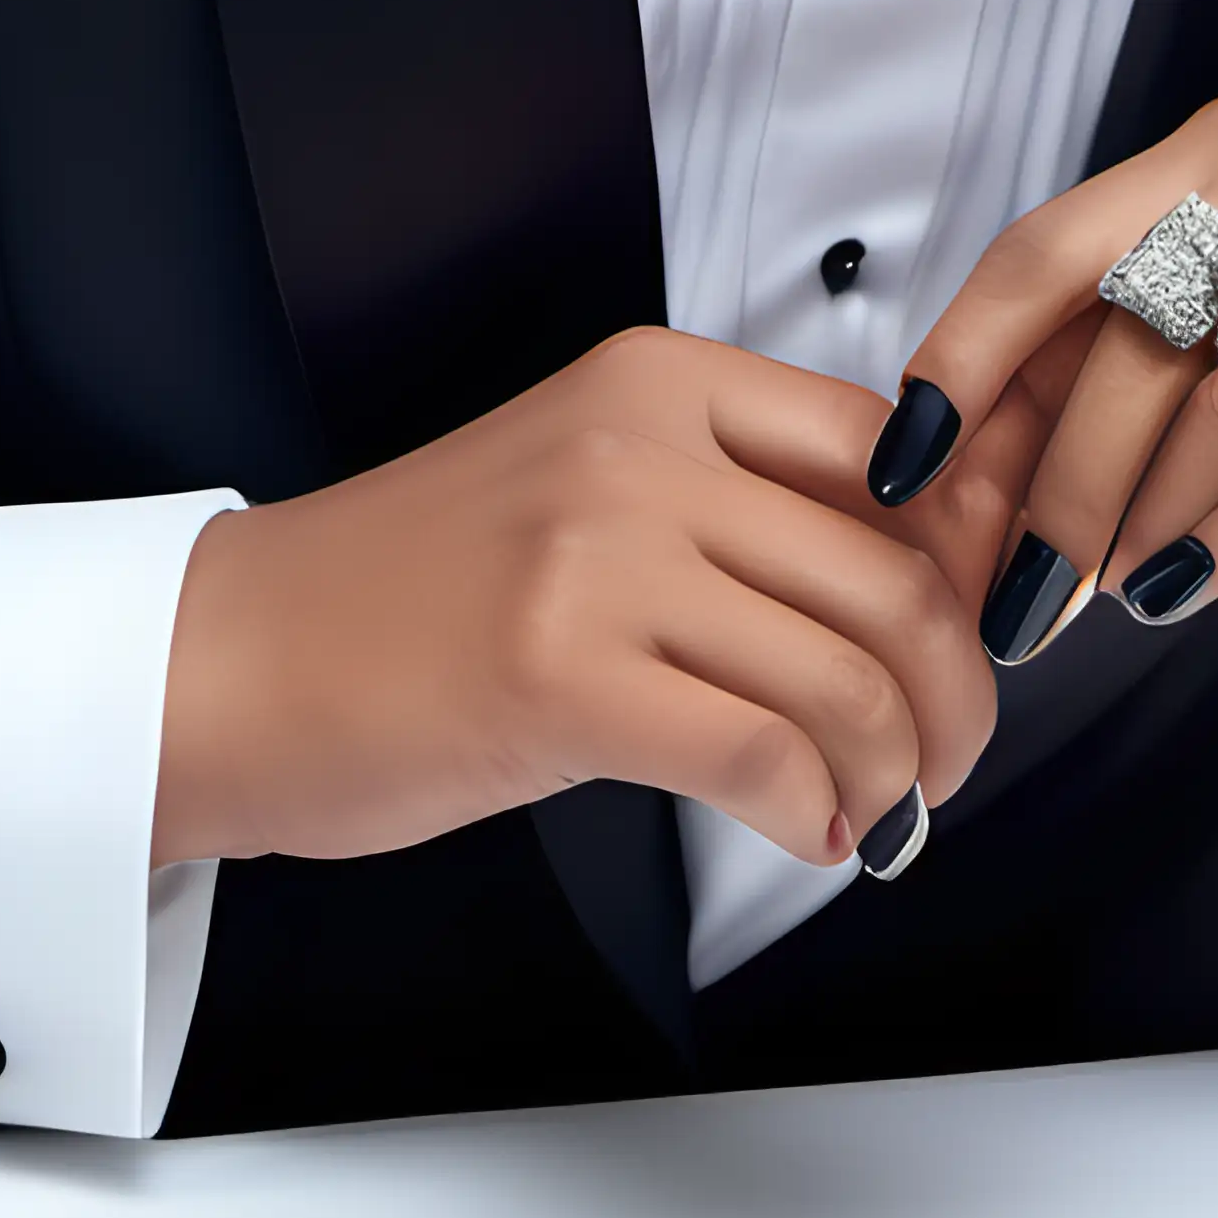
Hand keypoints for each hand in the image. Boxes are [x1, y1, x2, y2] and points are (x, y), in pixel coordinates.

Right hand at [154, 326, 1009, 877]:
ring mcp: (596, 555)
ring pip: (848, 672)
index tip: (979, 637)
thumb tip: (924, 573)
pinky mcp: (559, 676)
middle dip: (955, 693)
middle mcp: (638, 447)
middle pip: (896, 571)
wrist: (238, 659)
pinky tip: (805, 836)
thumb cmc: (411, 593)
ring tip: (875, 813)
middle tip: (945, 759)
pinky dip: (816, 817)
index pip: (893, 452)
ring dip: (897, 771)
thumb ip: (737, 506)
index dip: (967, 562)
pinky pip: (764, 753)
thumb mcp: (590, 488)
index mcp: (658, 381)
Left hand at [876, 95, 1217, 708]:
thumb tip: (963, 476)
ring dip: (1137, 524)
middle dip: (1052, 489)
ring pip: (1215, 414)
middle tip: (1012, 598)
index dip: (962, 360)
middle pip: (1125, 346)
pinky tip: (1183, 588)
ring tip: (1102, 596)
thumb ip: (1119, 346)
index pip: (1049, 248)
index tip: (905, 467)